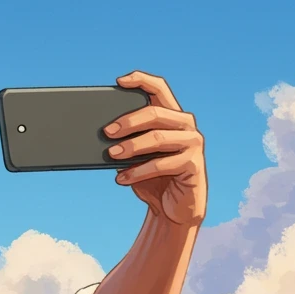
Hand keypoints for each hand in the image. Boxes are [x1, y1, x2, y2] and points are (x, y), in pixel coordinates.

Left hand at [105, 71, 206, 226]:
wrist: (172, 211)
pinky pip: (162, 164)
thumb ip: (126, 144)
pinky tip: (121, 179)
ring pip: (158, 137)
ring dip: (131, 146)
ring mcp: (193, 143)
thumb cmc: (152, 181)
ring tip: (110, 155)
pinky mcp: (194, 164)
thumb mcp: (135, 160)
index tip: (119, 81)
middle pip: (155, 113)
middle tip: (106, 132)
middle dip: (128, 121)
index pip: (160, 89)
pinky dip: (138, 172)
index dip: (141, 81)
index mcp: (171, 117)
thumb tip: (101, 136)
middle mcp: (185, 125)